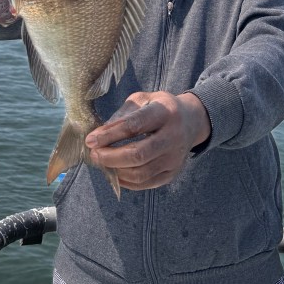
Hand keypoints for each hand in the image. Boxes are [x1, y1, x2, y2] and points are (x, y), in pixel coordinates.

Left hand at [86, 91, 210, 190]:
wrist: (192, 121)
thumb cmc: (160, 107)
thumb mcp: (144, 99)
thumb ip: (123, 114)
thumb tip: (100, 134)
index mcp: (165, 112)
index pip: (134, 126)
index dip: (109, 134)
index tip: (90, 139)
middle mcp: (173, 136)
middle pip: (137, 154)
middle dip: (110, 157)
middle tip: (94, 154)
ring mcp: (174, 158)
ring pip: (140, 173)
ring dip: (115, 170)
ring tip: (102, 162)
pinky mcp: (172, 173)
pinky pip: (145, 183)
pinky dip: (125, 181)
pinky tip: (114, 171)